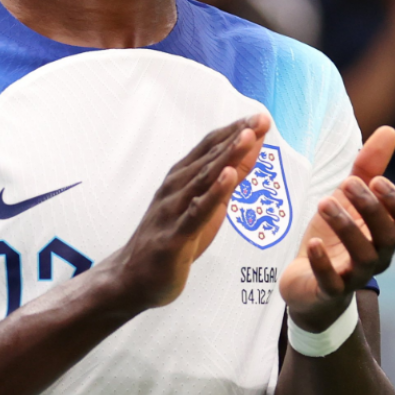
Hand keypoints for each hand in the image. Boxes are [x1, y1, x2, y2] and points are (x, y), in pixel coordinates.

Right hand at [110, 114, 270, 311]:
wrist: (133, 278)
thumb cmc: (172, 238)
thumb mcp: (205, 207)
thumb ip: (227, 181)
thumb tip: (252, 153)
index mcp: (181, 179)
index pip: (211, 148)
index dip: (236, 131)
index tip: (261, 117)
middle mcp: (175, 188)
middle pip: (209, 157)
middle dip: (237, 137)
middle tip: (261, 119)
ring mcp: (173, 210)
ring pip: (203, 179)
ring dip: (227, 156)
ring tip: (248, 136)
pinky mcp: (174, 236)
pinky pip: (196, 212)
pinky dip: (213, 193)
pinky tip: (228, 177)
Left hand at [279, 127, 394, 331]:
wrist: (306, 282)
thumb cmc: (334, 236)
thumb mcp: (348, 199)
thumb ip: (368, 167)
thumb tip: (389, 130)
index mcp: (386, 236)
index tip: (377, 180)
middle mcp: (377, 258)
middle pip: (388, 237)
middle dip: (370, 208)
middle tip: (347, 183)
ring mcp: (354, 276)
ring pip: (363, 257)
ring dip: (346, 227)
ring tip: (325, 202)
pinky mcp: (328, 291)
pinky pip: (332, 282)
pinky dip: (324, 263)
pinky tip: (314, 242)